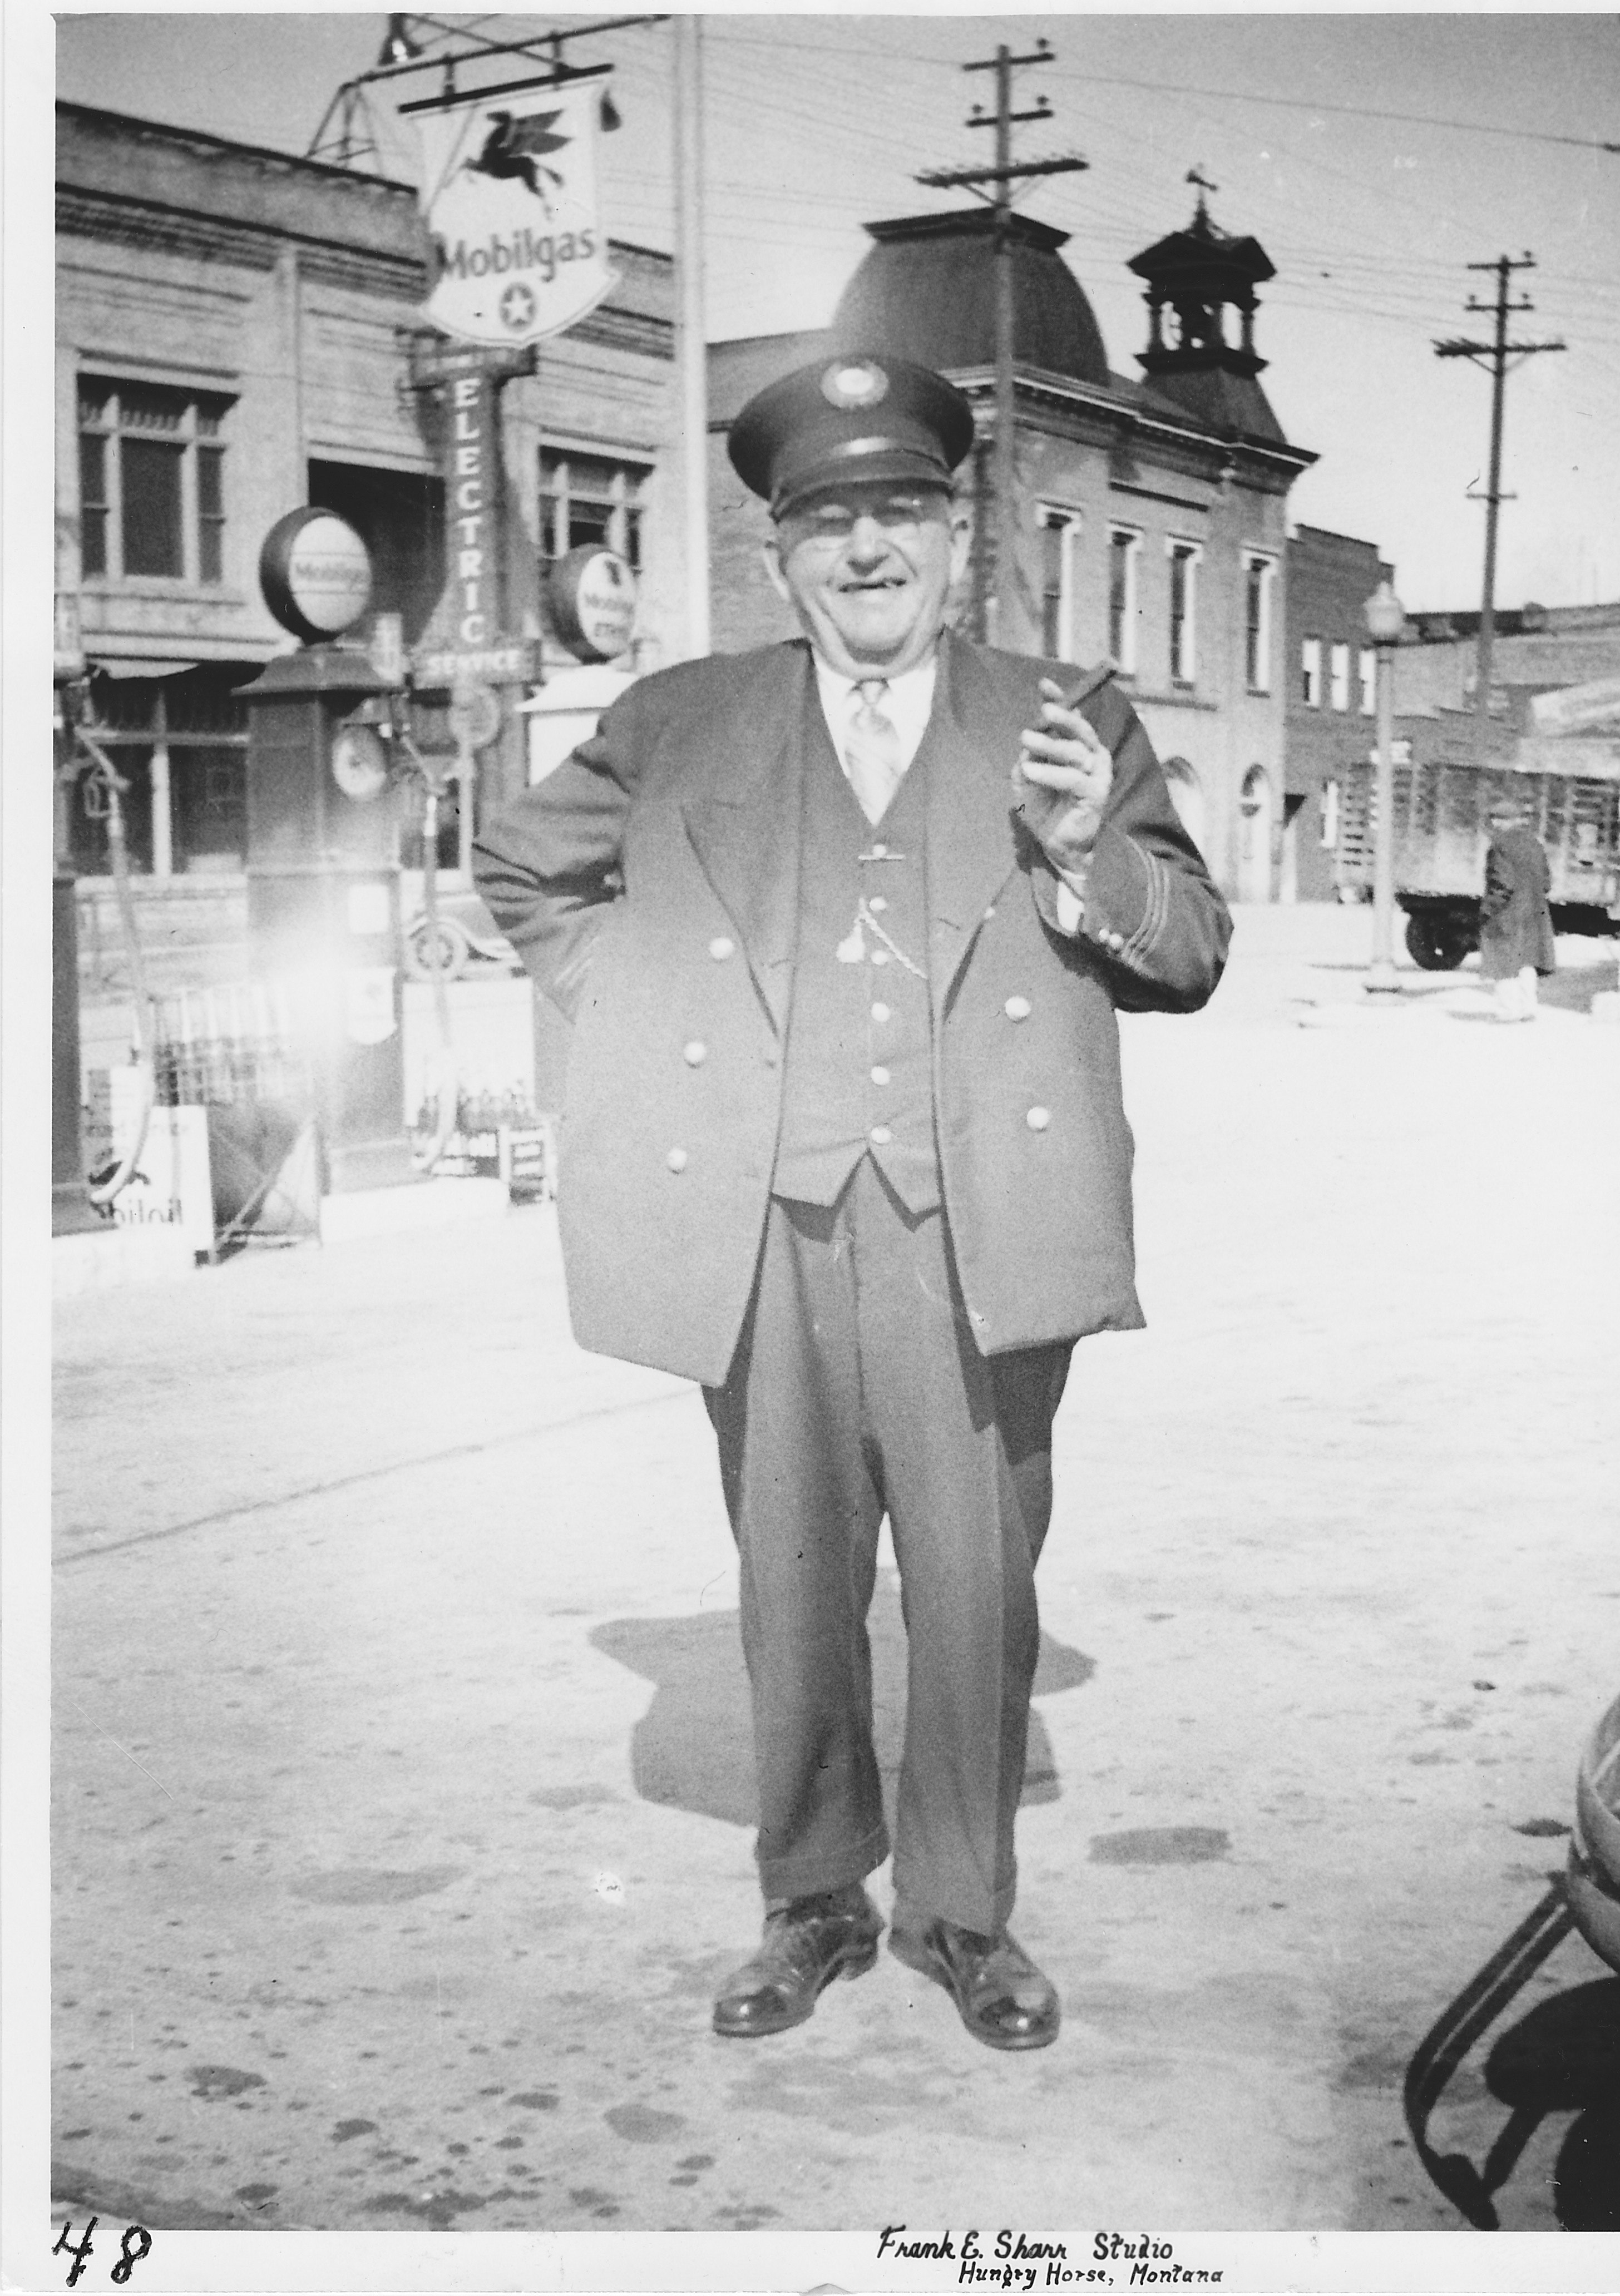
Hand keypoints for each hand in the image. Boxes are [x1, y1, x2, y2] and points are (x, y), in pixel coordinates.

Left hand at [1011, 679, 1113, 868]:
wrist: (1056, 845)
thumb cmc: (1044, 809)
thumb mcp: (1030, 777)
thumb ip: (1030, 757)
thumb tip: (1029, 740)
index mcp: (1078, 748)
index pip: (1072, 718)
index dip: (1060, 700)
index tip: (1043, 685)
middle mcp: (1092, 757)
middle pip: (1080, 730)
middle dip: (1062, 717)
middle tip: (1043, 712)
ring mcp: (1097, 775)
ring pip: (1075, 752)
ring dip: (1049, 745)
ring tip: (1024, 741)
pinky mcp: (1096, 795)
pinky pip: (1073, 779)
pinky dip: (1050, 774)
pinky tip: (1030, 774)